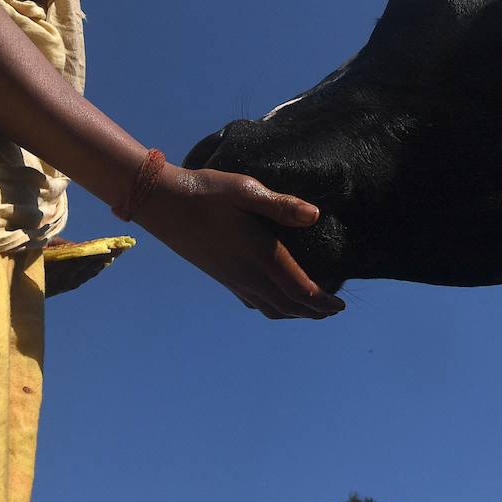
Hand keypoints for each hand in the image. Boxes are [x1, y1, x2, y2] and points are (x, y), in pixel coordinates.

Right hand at [131, 164, 344, 318]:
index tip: (340, 306)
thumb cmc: (205, 191)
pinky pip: (253, 302)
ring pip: (270, 308)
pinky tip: (275, 299)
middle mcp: (246, 273)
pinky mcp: (220, 276)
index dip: (321, 301)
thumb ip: (280, 205)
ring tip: (311, 309)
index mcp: (258, 254)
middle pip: (287, 305)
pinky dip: (273, 307)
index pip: (298, 289)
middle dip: (313, 312)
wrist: (161, 203)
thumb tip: (314, 215)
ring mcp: (231, 278)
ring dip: (294, 312)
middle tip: (333, 310)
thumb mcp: (244, 190)